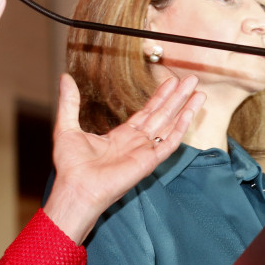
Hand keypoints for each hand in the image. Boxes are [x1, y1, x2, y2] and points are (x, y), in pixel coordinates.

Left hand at [44, 73, 204, 243]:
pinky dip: (181, 127)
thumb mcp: (66, 127)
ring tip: (199, 92)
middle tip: (191, 80)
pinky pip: (170, 142)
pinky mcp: (150, 161)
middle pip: (162, 115)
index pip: (146, 112)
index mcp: (120, 136)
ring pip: (170, 125)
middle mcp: (136, 143)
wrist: (76, 187)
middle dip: (177, 97)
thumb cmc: (71, 165)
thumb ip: (70, 102)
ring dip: (185, 108)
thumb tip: (65, 78)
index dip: (159, 96)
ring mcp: (145, 152)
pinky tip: (190, 113)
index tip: (171, 82)